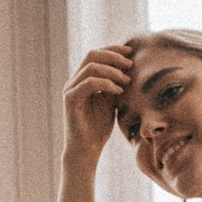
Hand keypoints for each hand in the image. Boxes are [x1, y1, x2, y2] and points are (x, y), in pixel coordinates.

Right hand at [62, 45, 133, 162]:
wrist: (87, 150)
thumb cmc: (98, 129)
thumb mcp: (111, 102)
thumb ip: (115, 85)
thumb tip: (129, 69)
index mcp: (82, 79)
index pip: (96, 55)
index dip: (113, 50)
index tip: (130, 52)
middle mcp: (74, 81)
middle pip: (92, 55)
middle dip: (113, 57)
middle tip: (130, 64)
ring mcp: (70, 89)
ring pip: (91, 66)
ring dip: (112, 71)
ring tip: (126, 81)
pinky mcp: (70, 99)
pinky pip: (89, 82)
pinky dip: (106, 83)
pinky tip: (118, 91)